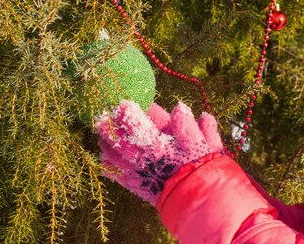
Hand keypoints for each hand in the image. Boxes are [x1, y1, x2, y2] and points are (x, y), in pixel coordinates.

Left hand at [95, 100, 223, 205]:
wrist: (195, 200)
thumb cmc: (199, 169)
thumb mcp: (201, 144)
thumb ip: (188, 126)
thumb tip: (179, 108)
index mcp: (157, 146)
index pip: (136, 126)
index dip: (127, 113)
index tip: (123, 103)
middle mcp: (142, 160)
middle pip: (118, 141)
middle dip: (108, 127)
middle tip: (102, 116)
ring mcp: (136, 174)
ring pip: (112, 156)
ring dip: (105, 143)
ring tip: (102, 134)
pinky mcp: (135, 186)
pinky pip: (115, 174)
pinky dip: (108, 165)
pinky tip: (104, 157)